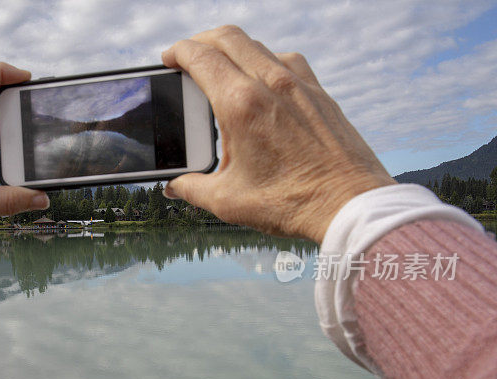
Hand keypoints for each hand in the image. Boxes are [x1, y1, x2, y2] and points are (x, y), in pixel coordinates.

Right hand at [162, 26, 394, 242]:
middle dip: (200, 40)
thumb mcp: (227, 200)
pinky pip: (286, 60)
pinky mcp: (319, 93)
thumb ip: (192, 188)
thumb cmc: (290, 203)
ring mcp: (299, 84)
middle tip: (187, 56)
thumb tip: (173, 186)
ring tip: (220, 68)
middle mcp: (270, 84)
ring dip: (232, 48)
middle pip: (228, 37)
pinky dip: (264, 60)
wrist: (348, 204)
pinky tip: (260, 82)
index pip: (201, 57)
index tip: (168, 59)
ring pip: (257, 46)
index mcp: (241, 105)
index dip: (178, 52)